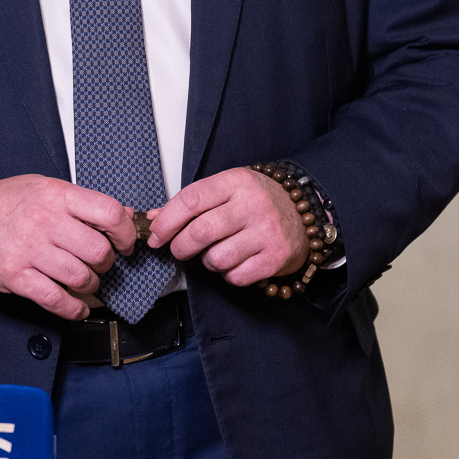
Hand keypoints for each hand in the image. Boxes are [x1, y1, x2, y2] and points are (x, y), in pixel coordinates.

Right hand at [0, 175, 139, 320]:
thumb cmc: (1, 203)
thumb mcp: (43, 189)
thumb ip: (82, 203)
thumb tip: (125, 215)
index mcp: (55, 195)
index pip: (108, 213)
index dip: (126, 232)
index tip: (125, 242)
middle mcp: (44, 221)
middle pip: (98, 251)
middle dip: (107, 263)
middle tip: (100, 263)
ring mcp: (28, 250)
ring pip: (80, 277)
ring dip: (90, 285)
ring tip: (84, 281)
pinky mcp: (14, 276)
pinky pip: (55, 300)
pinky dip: (73, 309)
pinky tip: (77, 307)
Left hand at [143, 167, 308, 287]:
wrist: (304, 214)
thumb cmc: (257, 202)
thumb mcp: (228, 189)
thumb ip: (192, 203)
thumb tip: (154, 219)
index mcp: (237, 182)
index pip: (191, 200)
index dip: (167, 221)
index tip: (156, 235)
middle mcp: (253, 205)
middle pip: (200, 232)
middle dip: (180, 246)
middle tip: (180, 249)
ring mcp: (266, 232)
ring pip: (215, 258)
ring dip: (208, 261)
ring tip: (217, 252)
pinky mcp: (275, 258)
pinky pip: (235, 276)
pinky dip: (228, 274)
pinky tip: (236, 261)